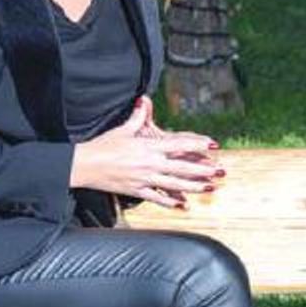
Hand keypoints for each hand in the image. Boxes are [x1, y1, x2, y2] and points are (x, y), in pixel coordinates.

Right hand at [71, 96, 222, 208]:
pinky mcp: (137, 190)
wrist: (84, 165)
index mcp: (149, 146)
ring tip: (210, 188)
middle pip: (183, 167)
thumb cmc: (103, 146)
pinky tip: (184, 206)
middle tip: (221, 171)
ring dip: (195, 187)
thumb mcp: (123, 129)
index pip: (179, 144)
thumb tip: (143, 100)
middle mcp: (150, 163)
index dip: (198, 144)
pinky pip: (157, 197)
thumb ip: (138, 116)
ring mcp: (144, 178)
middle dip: (204, 169)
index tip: (213, 144)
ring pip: (175, 184)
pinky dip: (171, 202)